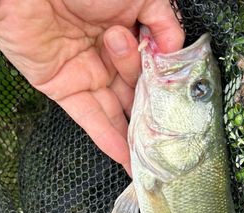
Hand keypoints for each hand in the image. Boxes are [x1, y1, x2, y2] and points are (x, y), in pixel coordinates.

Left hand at [0, 0, 184, 175]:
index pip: (150, 69)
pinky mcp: (64, 89)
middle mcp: (107, 56)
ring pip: (115, 111)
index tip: (178, 106)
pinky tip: (126, 157)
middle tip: (167, 136)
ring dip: (132, 136)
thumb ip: (164, 22)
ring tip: (150, 159)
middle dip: (150, 116)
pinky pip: (89, 118)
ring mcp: (86, 74)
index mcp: (127, 32)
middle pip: (135, 93)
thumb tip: (176, 51)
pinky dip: (108, 139)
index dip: (164, 88)